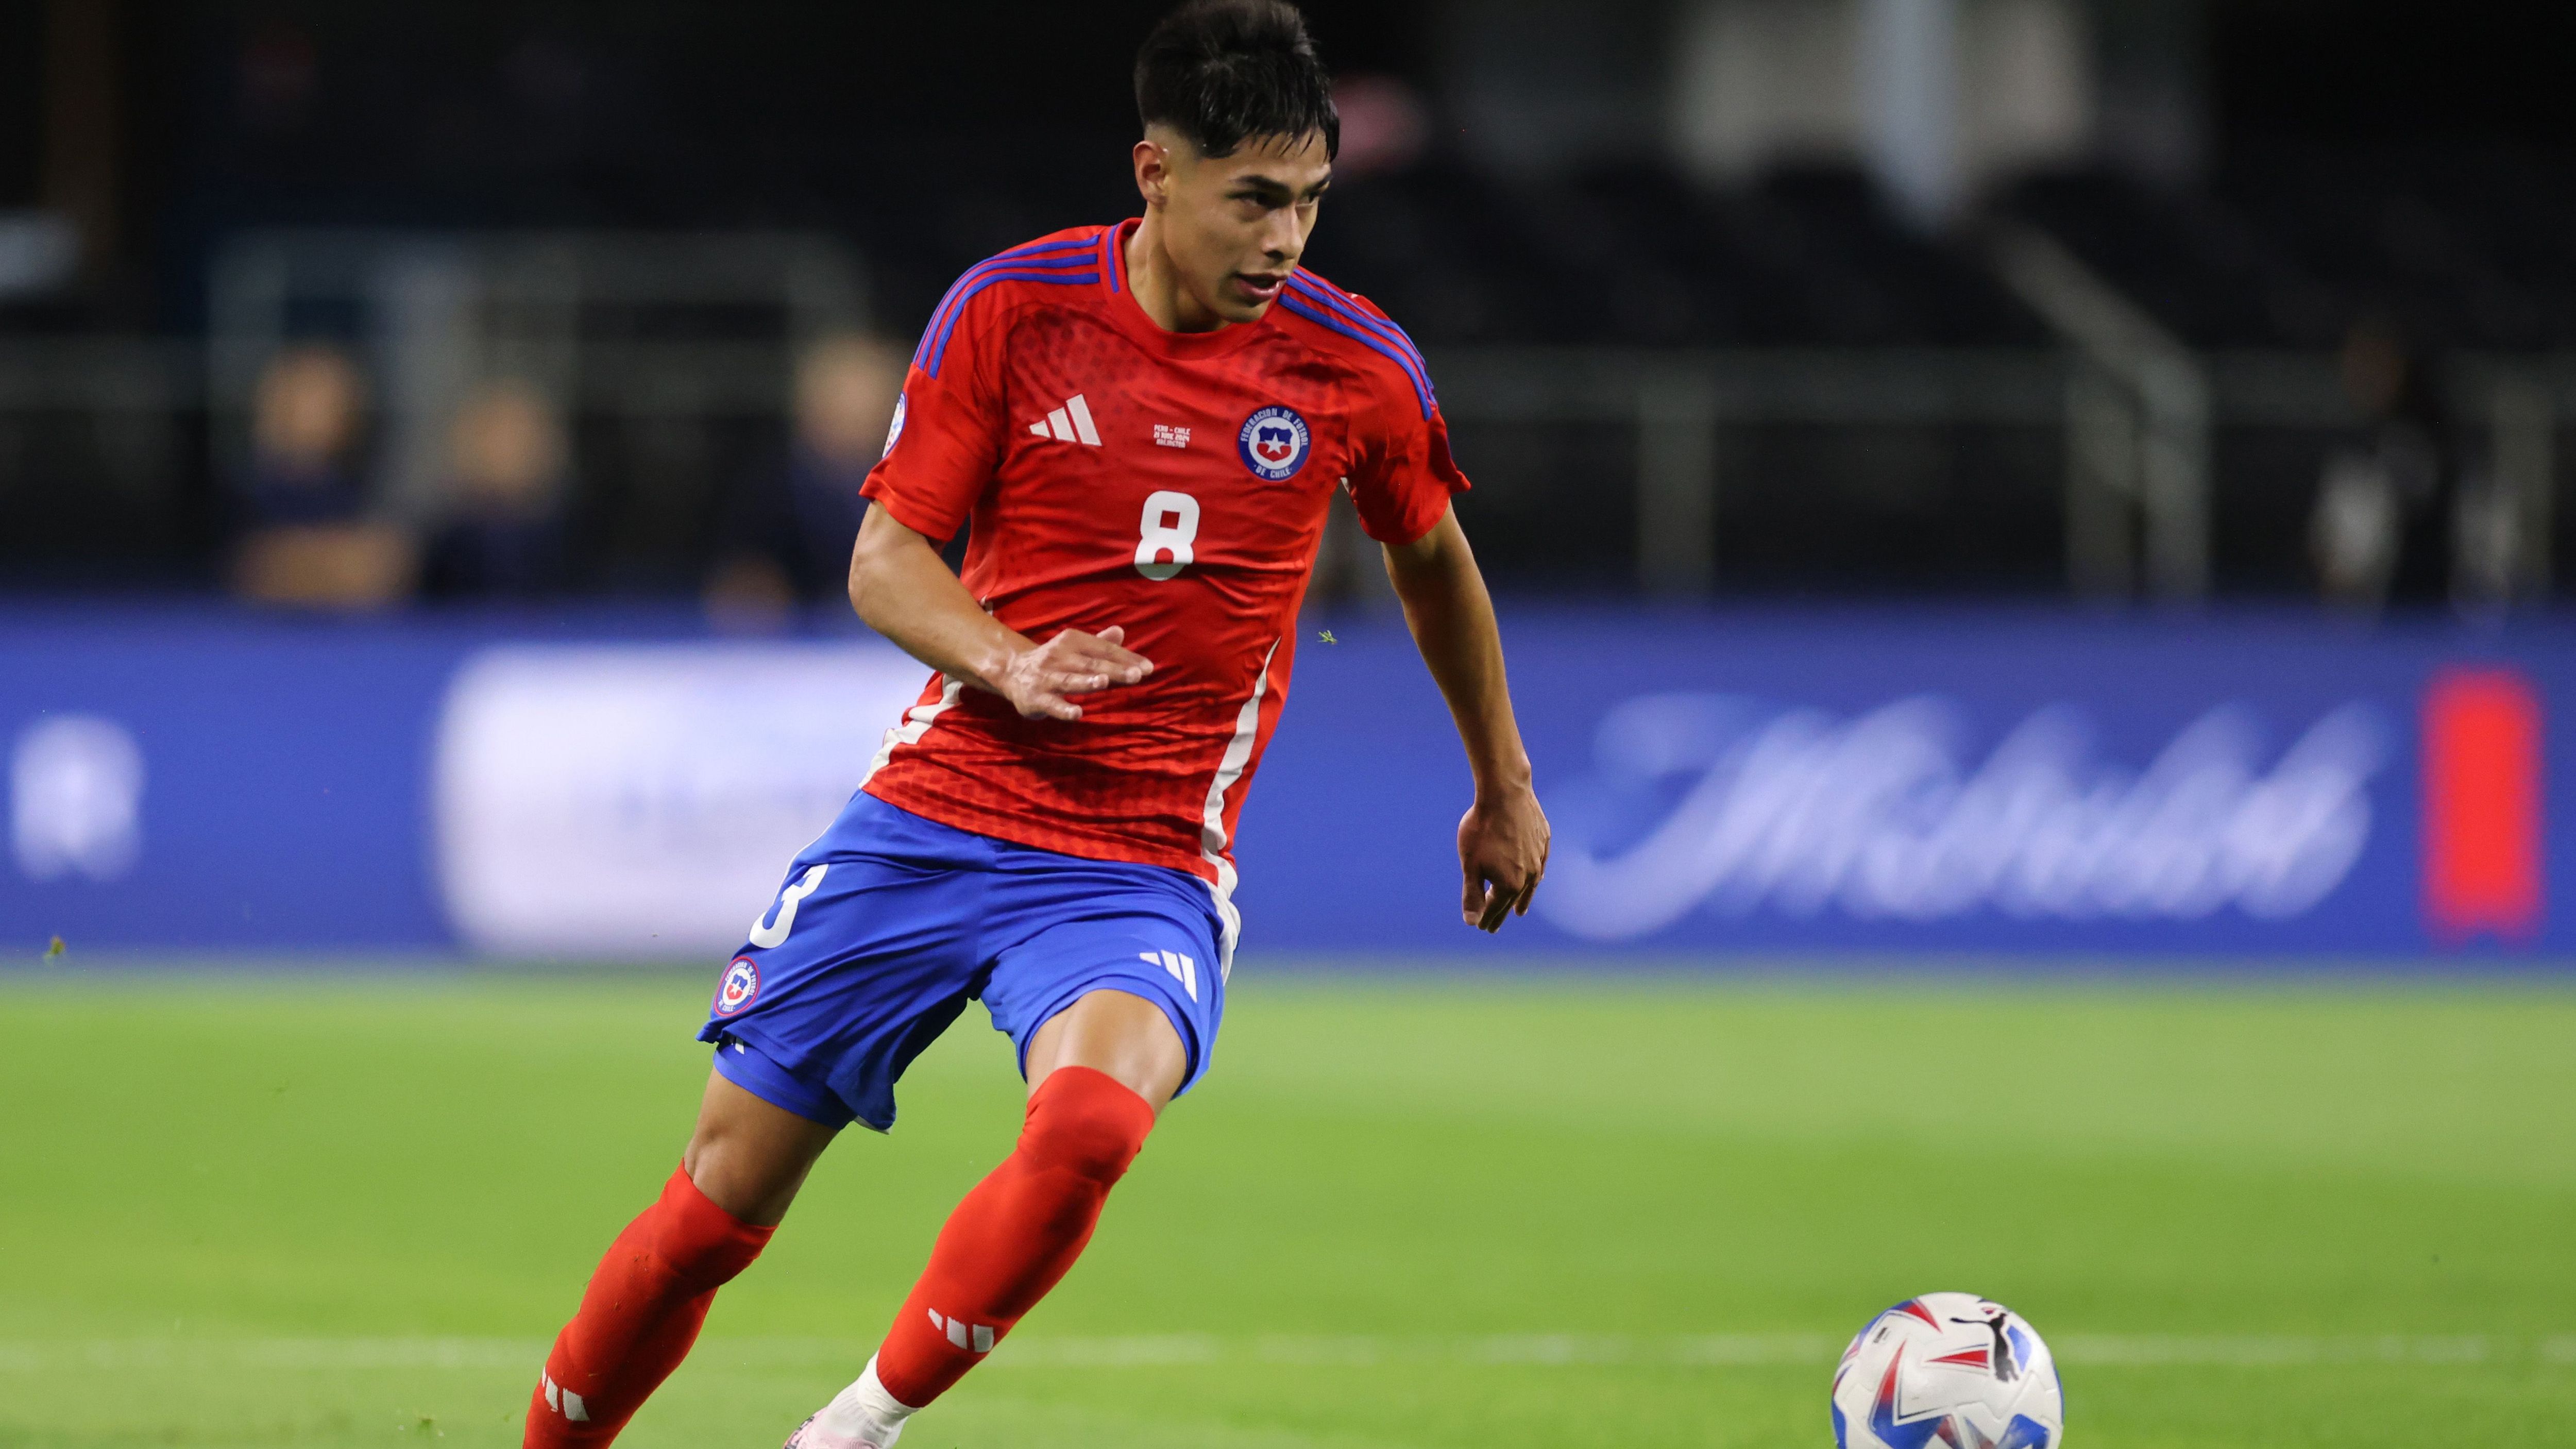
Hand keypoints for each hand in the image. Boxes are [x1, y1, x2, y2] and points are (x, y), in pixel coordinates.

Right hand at [994, 625, 1152, 720]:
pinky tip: (1077, 713)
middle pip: (1090, 664)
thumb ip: (1100, 644)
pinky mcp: (1035, 698)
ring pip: (1070, 680)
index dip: (1126, 658)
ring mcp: (1046, 678)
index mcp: (1071, 642)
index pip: (1103, 649)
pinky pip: (1051, 704)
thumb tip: (1121, 631)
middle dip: (1114, 669)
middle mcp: (1058, 657)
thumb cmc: (1055, 662)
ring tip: (1105, 681)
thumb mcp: (1075, 649)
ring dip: (1087, 681)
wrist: (1012, 671)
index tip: (1148, 668)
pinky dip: (1063, 709)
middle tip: (1137, 675)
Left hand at [1458, 784, 1548, 931]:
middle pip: (1513, 900)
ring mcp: (1539, 858)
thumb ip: (1472, 895)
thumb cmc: (1482, 828)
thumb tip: (1471, 923)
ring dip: (1523, 899)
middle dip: (1501, 913)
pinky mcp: (1544, 842)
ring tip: (1519, 910)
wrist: (1505, 793)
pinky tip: (1536, 878)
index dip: (1487, 918)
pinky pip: (1540, 866)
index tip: (1481, 927)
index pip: (1495, 908)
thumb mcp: (1470, 864)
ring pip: (1531, 885)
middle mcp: (1529, 876)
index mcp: (1509, 884)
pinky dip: (1536, 876)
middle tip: (1493, 926)